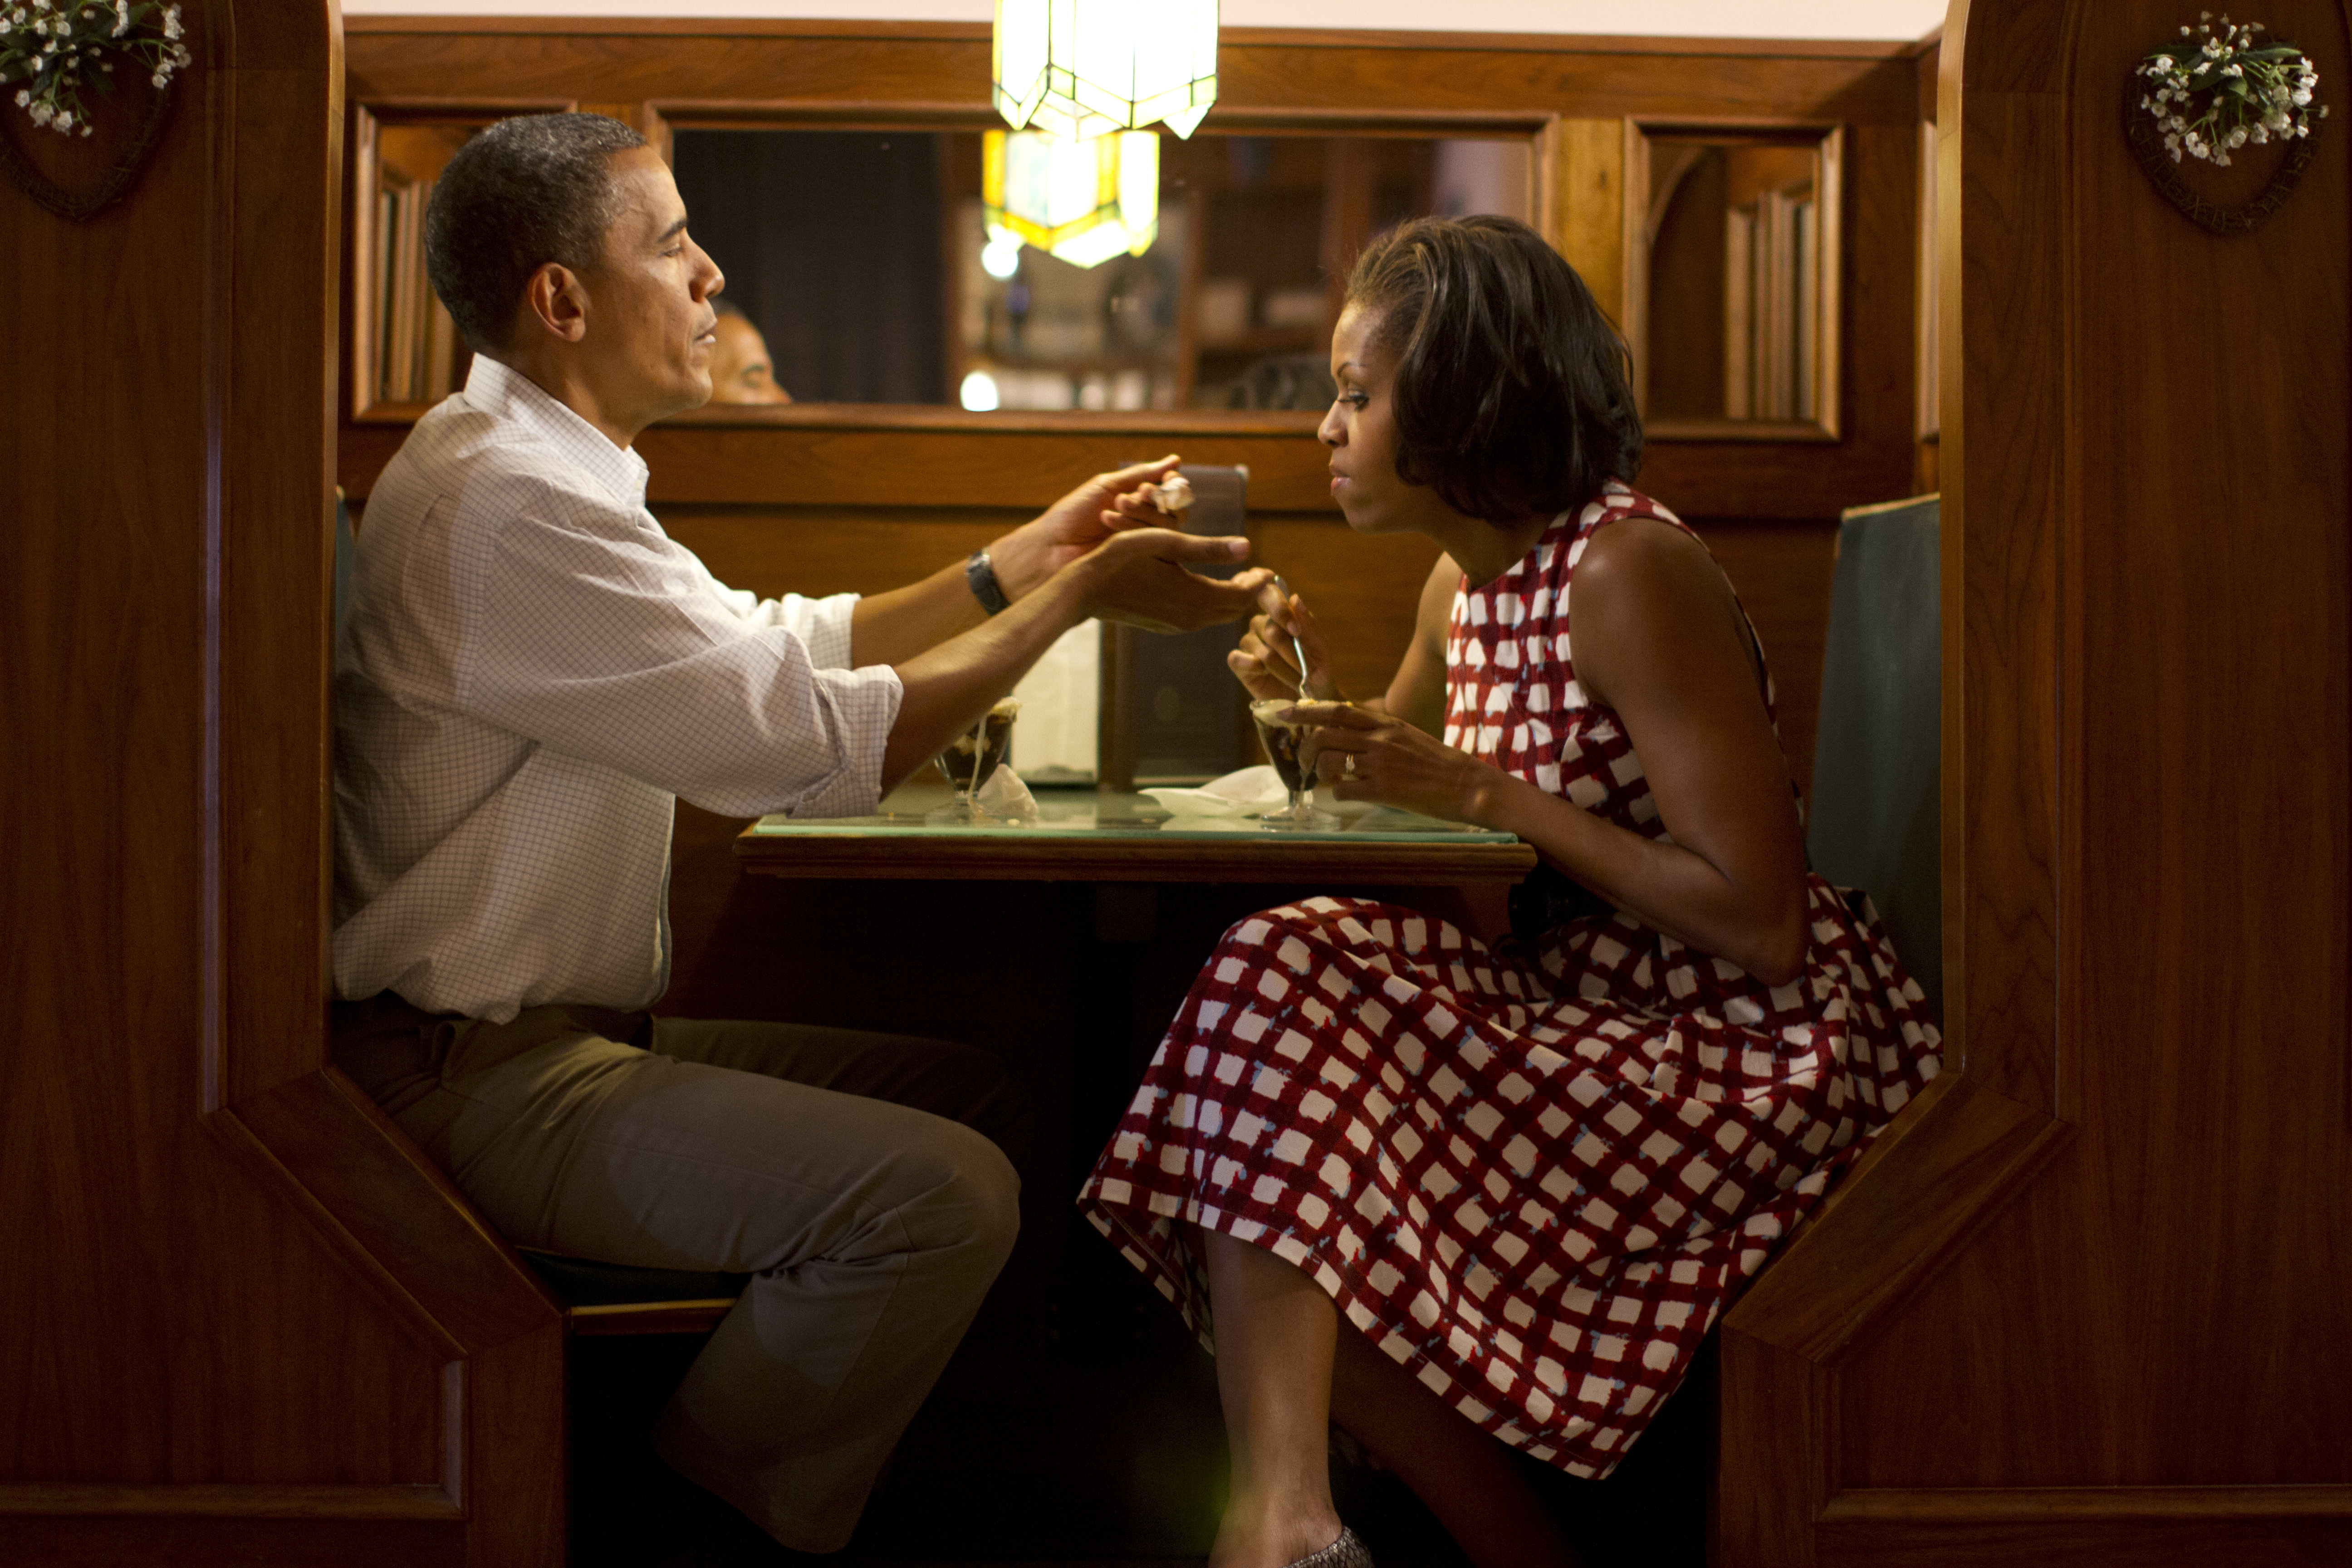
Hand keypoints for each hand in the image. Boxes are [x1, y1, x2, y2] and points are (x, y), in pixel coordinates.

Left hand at [990, 455, 1191, 599]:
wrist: (1051, 548)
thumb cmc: (1073, 515)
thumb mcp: (1106, 486)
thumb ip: (1140, 474)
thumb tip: (1176, 460)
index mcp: (1139, 503)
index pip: (1172, 492)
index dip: (1173, 484)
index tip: (1167, 478)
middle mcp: (1146, 524)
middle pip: (1175, 510)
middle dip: (1153, 499)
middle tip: (1125, 498)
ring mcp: (1144, 545)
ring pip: (1167, 527)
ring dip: (1139, 513)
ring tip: (1109, 510)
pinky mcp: (1141, 564)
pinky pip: (1155, 545)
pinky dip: (1133, 529)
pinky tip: (1107, 522)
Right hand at [1072, 526, 1272, 632]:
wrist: (1084, 590)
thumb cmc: (1121, 558)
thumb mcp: (1166, 544)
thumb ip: (1209, 548)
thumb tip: (1248, 548)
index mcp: (1196, 597)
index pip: (1243, 594)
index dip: (1260, 582)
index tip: (1268, 569)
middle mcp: (1191, 618)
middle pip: (1234, 609)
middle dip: (1250, 592)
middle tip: (1258, 573)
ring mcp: (1177, 625)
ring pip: (1218, 615)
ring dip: (1232, 598)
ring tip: (1239, 577)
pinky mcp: (1166, 625)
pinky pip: (1201, 617)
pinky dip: (1213, 604)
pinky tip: (1209, 586)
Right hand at [1229, 580, 1341, 701]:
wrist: (1311, 698)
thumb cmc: (1318, 669)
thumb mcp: (1321, 648)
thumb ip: (1308, 624)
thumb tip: (1294, 598)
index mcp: (1281, 614)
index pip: (1270, 595)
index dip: (1281, 612)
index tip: (1297, 633)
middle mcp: (1261, 624)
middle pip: (1272, 632)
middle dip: (1294, 656)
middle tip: (1309, 673)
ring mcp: (1249, 642)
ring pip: (1263, 653)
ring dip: (1285, 671)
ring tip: (1299, 682)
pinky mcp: (1239, 662)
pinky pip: (1237, 659)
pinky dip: (1255, 669)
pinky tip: (1267, 676)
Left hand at [1286, 700, 1499, 824]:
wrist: (1467, 784)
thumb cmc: (1438, 762)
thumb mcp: (1407, 735)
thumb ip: (1378, 732)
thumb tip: (1347, 734)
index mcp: (1385, 724)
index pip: (1337, 710)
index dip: (1306, 711)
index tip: (1284, 712)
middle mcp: (1380, 739)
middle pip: (1324, 735)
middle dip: (1304, 748)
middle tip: (1303, 762)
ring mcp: (1381, 764)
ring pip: (1329, 761)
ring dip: (1317, 772)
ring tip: (1321, 780)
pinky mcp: (1384, 790)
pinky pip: (1345, 790)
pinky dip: (1336, 794)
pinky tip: (1343, 795)